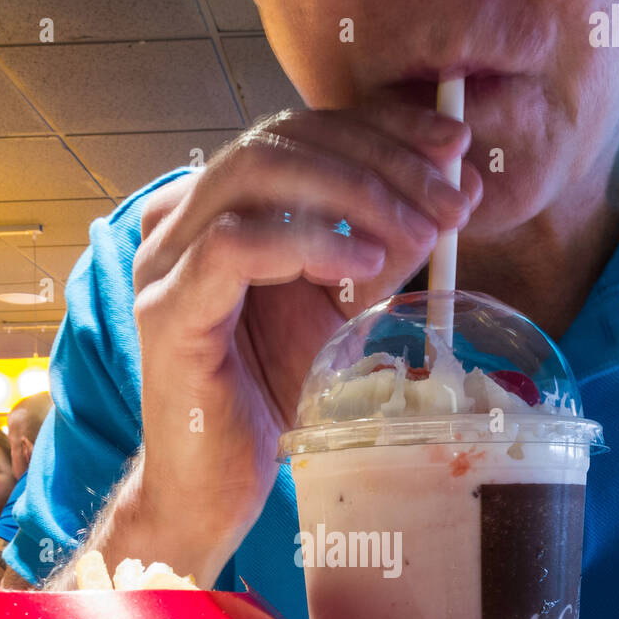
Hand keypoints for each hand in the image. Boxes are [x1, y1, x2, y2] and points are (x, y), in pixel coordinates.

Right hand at [131, 105, 481, 580]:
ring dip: (354, 193)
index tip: (452, 146)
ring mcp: (165, 263)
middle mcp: (179, 221)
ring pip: (257, 175)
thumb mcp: (339, 309)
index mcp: (217, 208)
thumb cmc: (272, 402)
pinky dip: (308, 243)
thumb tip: (452, 192)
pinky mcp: (167, 312)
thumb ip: (379, 246)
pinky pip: (234, 246)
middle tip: (451, 197)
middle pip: (281, 141)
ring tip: (421, 231)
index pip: (299, 133)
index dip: (380, 129)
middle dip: (380, 159)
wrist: (215, 490)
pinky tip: (365, 266)